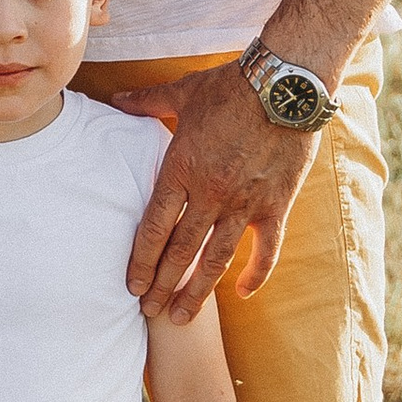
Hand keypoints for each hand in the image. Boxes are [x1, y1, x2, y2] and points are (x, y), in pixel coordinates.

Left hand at [122, 62, 320, 320]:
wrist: (286, 84)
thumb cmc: (231, 86)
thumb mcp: (183, 92)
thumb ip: (146, 102)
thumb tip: (115, 100)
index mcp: (181, 169)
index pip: (153, 228)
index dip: (140, 261)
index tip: (132, 285)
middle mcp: (209, 194)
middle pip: (179, 252)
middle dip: (161, 286)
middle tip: (148, 312)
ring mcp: (244, 203)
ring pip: (216, 259)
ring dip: (198, 291)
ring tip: (182, 317)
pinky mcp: (275, 205)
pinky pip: (266, 250)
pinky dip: (255, 274)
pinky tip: (241, 293)